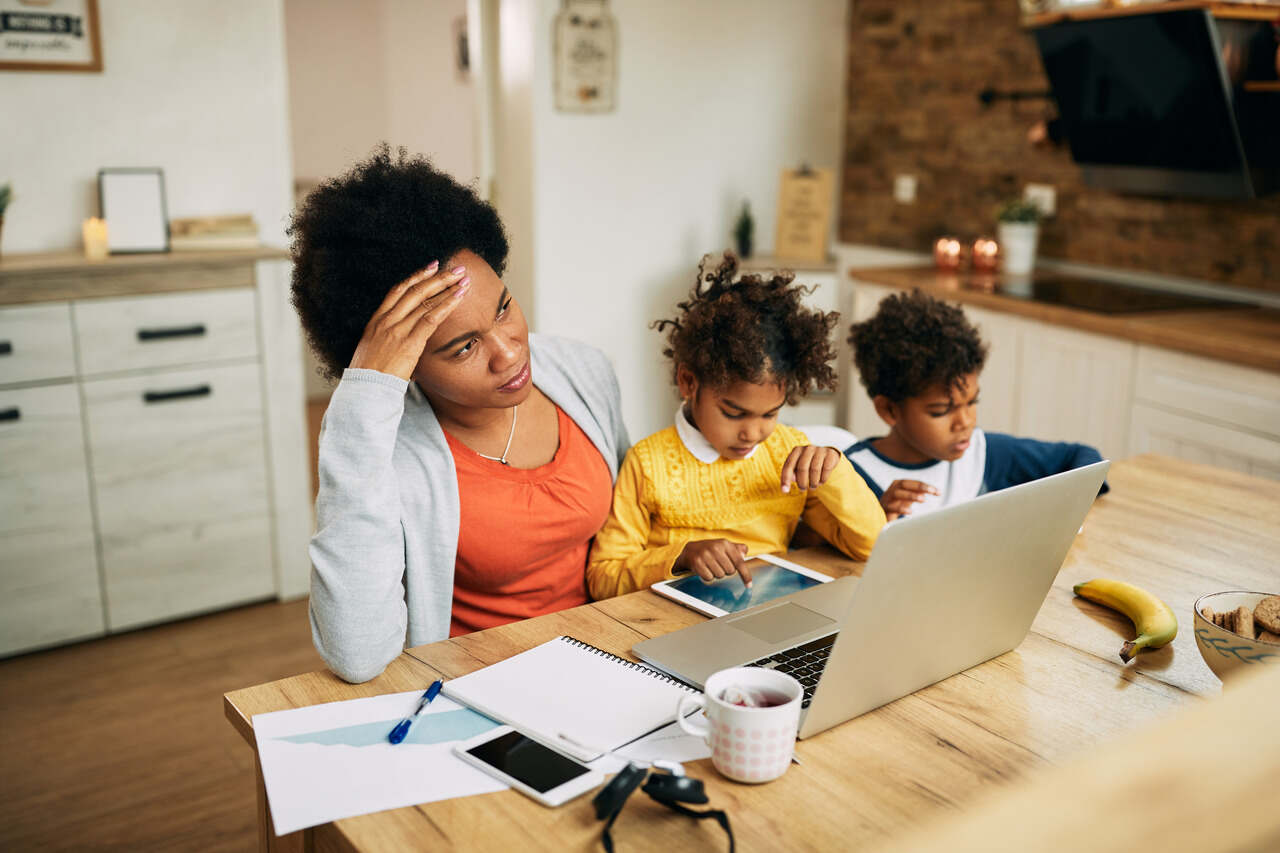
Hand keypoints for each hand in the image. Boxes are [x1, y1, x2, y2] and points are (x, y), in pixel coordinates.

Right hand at [348, 261, 470, 379]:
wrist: (364, 391)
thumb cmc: (369, 378)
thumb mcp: (372, 352)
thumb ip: (387, 341)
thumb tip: (401, 342)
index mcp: (376, 321)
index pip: (398, 291)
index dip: (416, 277)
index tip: (432, 267)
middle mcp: (386, 321)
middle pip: (415, 291)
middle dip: (437, 277)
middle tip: (455, 268)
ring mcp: (397, 330)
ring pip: (425, 302)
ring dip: (447, 288)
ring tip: (463, 280)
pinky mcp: (409, 342)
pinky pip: (431, 319)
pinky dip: (447, 305)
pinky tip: (459, 297)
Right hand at [676, 539, 751, 586]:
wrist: (690, 550)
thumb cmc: (711, 550)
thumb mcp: (724, 546)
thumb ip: (737, 549)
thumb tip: (744, 554)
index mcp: (725, 544)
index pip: (739, 562)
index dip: (745, 575)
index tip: (748, 585)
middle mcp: (716, 548)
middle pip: (730, 571)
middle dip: (725, 571)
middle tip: (719, 565)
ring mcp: (706, 555)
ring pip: (720, 575)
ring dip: (716, 574)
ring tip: (711, 567)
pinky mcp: (697, 562)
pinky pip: (709, 577)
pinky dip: (708, 576)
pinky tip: (705, 570)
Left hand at [780, 446, 841, 493]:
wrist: (828, 455)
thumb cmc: (809, 464)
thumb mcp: (798, 467)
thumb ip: (792, 473)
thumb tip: (792, 479)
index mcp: (797, 450)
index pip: (788, 465)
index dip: (785, 479)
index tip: (785, 491)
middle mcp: (808, 448)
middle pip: (802, 468)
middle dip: (802, 482)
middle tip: (803, 489)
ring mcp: (820, 450)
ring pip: (814, 470)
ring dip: (813, 483)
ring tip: (812, 487)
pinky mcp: (831, 454)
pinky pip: (826, 470)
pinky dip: (823, 479)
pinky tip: (821, 481)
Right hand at [879, 479, 938, 520]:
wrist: (877, 517)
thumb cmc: (896, 506)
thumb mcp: (908, 498)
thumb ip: (919, 494)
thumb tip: (937, 491)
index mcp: (898, 485)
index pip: (913, 483)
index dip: (925, 486)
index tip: (938, 492)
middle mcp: (892, 490)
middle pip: (904, 484)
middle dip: (919, 486)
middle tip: (932, 491)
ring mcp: (886, 499)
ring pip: (897, 493)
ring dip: (911, 495)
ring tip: (923, 499)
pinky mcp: (883, 510)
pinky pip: (891, 507)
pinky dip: (901, 508)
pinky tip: (910, 512)